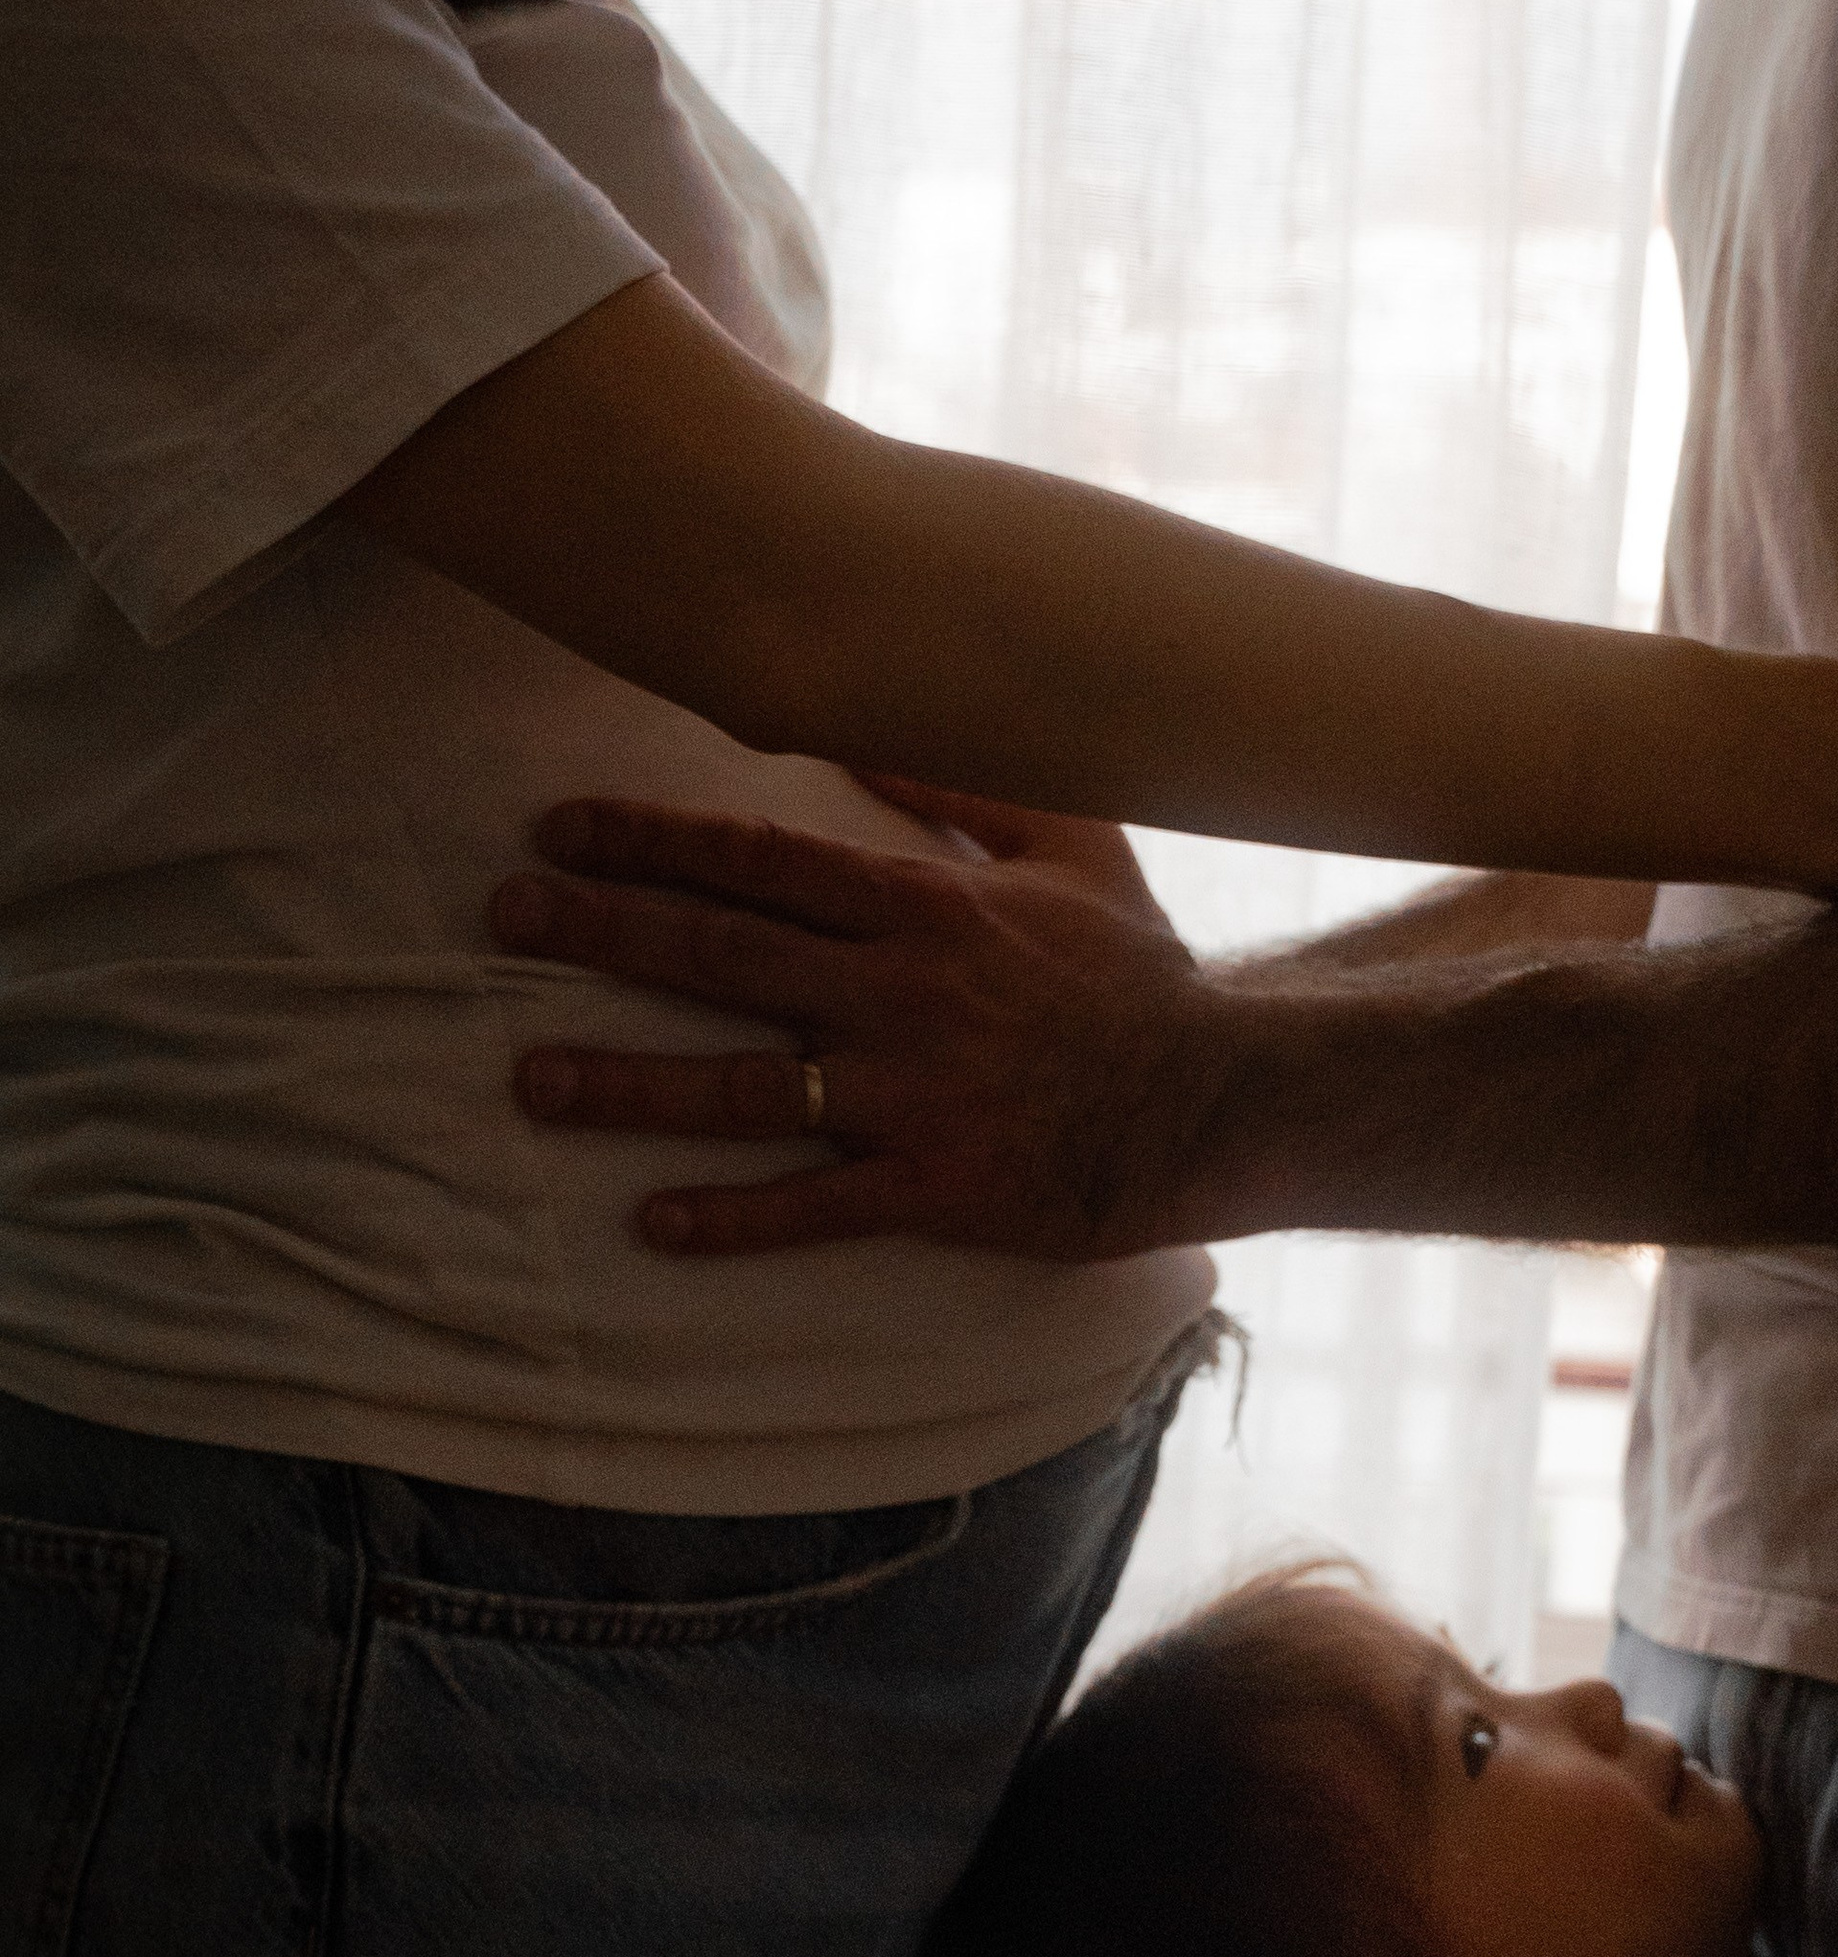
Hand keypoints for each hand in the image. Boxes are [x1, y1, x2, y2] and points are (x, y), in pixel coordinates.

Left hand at [491, 797, 1219, 1257]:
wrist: (1215, 1099)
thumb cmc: (1137, 971)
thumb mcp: (1074, 846)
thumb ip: (963, 786)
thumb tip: (857, 732)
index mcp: (927, 906)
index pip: (763, 857)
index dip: (654, 839)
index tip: (562, 828)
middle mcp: (904, 993)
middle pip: (725, 955)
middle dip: (605, 933)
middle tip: (503, 919)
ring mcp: (915, 1094)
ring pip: (747, 1085)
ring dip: (631, 1084)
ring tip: (532, 1080)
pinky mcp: (935, 1185)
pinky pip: (816, 1204)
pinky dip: (733, 1217)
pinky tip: (653, 1224)